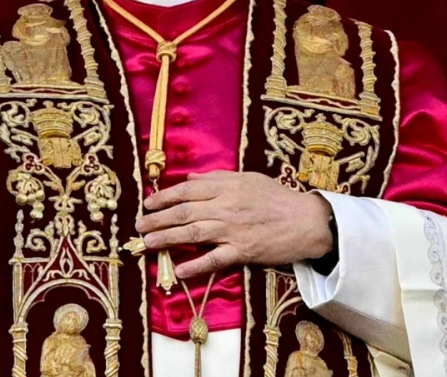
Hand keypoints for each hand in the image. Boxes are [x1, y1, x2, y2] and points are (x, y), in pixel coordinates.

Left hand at [134, 170, 332, 278]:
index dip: (163, 197)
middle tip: (139, 227)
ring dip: (167, 239)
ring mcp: (233, 230)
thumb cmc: (278, 197)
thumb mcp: (248, 178)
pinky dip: (195, 265)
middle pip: (184, 213)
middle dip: (157, 220)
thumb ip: (217, 178)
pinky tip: (179, 270)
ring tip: (148, 244)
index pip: (186, 191)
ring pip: (193, 234)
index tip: (147, 203)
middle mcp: (225, 207)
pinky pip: (215, 260)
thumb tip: (190, 178)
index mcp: (226, 187)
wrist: (307, 221)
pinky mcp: (243, 252)